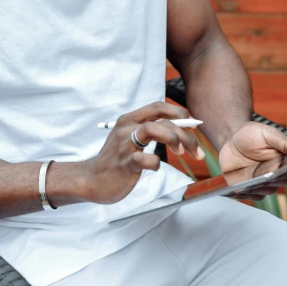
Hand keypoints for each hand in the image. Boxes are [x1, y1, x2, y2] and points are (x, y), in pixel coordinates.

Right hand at [83, 101, 204, 204]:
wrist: (91, 179)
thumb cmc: (116, 160)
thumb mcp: (130, 139)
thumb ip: (149, 132)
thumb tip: (179, 130)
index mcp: (129, 120)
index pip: (157, 106)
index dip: (177, 112)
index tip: (192, 124)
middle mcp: (127, 128)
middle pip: (161, 120)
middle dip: (184, 133)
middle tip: (195, 150)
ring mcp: (124, 145)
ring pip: (152, 129)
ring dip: (173, 138)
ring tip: (180, 152)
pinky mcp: (124, 163)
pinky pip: (144, 159)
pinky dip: (155, 162)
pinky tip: (156, 167)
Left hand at [219, 121, 286, 200]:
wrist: (230, 139)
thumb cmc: (251, 134)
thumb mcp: (267, 134)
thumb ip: (285, 142)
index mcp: (284, 160)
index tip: (281, 167)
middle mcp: (276, 174)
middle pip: (279, 182)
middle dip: (272, 178)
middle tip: (264, 174)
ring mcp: (263, 183)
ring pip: (266, 191)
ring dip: (258, 187)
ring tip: (249, 183)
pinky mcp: (249, 189)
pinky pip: (251, 196)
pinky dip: (246, 193)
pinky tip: (239, 188)